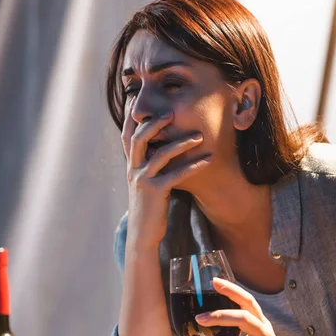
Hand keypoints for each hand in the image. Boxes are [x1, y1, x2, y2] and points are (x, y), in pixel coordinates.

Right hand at [122, 101, 212, 250]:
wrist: (143, 234)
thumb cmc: (149, 206)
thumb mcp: (145, 182)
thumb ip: (150, 164)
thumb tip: (161, 145)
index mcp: (131, 164)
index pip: (127, 134)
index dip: (133, 117)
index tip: (143, 101)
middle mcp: (133, 169)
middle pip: (139, 137)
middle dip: (155, 121)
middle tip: (172, 110)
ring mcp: (143, 180)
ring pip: (160, 153)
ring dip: (181, 142)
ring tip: (200, 135)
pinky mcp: (155, 193)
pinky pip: (176, 175)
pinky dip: (193, 165)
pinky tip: (208, 159)